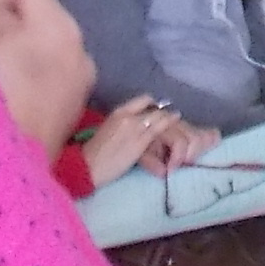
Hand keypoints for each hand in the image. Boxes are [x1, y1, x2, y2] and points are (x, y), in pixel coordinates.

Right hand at [81, 97, 220, 188]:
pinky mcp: (140, 139)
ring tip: (177, 119)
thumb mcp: (108, 131)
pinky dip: (170, 127)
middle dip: (164, 110)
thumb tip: (134, 128)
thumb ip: (122, 125)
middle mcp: (127, 115)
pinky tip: (177, 128)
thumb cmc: (94, 154)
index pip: (142, 100)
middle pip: (153, 106)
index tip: (159, 110)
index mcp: (117, 112)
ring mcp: (135, 126)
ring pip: (159, 116)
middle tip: (172, 116)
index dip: (154, 104)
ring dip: (170, 119)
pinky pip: (160, 129)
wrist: (87, 165)